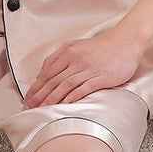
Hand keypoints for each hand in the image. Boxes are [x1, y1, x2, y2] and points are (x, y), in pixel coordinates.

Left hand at [23, 28, 144, 108]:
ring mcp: (88, 68)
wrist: (124, 43)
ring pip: (65, 85)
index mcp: (68, 51)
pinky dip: (71, 98)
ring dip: (52, 98)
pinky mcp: (100, 77)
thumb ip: (61, 56)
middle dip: (40, 94)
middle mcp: (76, 59)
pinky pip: (82, 89)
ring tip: (43, 109)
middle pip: (54, 79)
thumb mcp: (77, 45)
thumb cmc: (100, 46)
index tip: (28, 96)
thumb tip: (45, 71)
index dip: (36, 85)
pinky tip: (64, 106)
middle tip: (30, 106)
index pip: (47, 70)